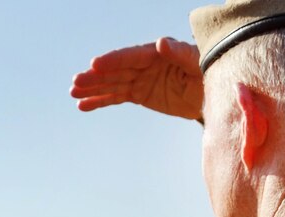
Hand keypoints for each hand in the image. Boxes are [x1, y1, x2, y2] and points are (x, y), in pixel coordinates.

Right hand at [70, 37, 202, 120]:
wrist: (211, 95)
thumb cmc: (208, 74)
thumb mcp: (197, 63)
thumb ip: (180, 53)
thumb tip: (162, 42)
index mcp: (157, 53)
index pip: (130, 56)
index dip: (113, 60)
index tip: (94, 65)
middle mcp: (144, 64)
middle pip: (116, 70)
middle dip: (95, 76)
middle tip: (75, 83)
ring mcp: (139, 79)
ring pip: (111, 83)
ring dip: (92, 88)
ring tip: (73, 93)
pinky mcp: (138, 94)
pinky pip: (115, 97)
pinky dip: (99, 101)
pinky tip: (82, 106)